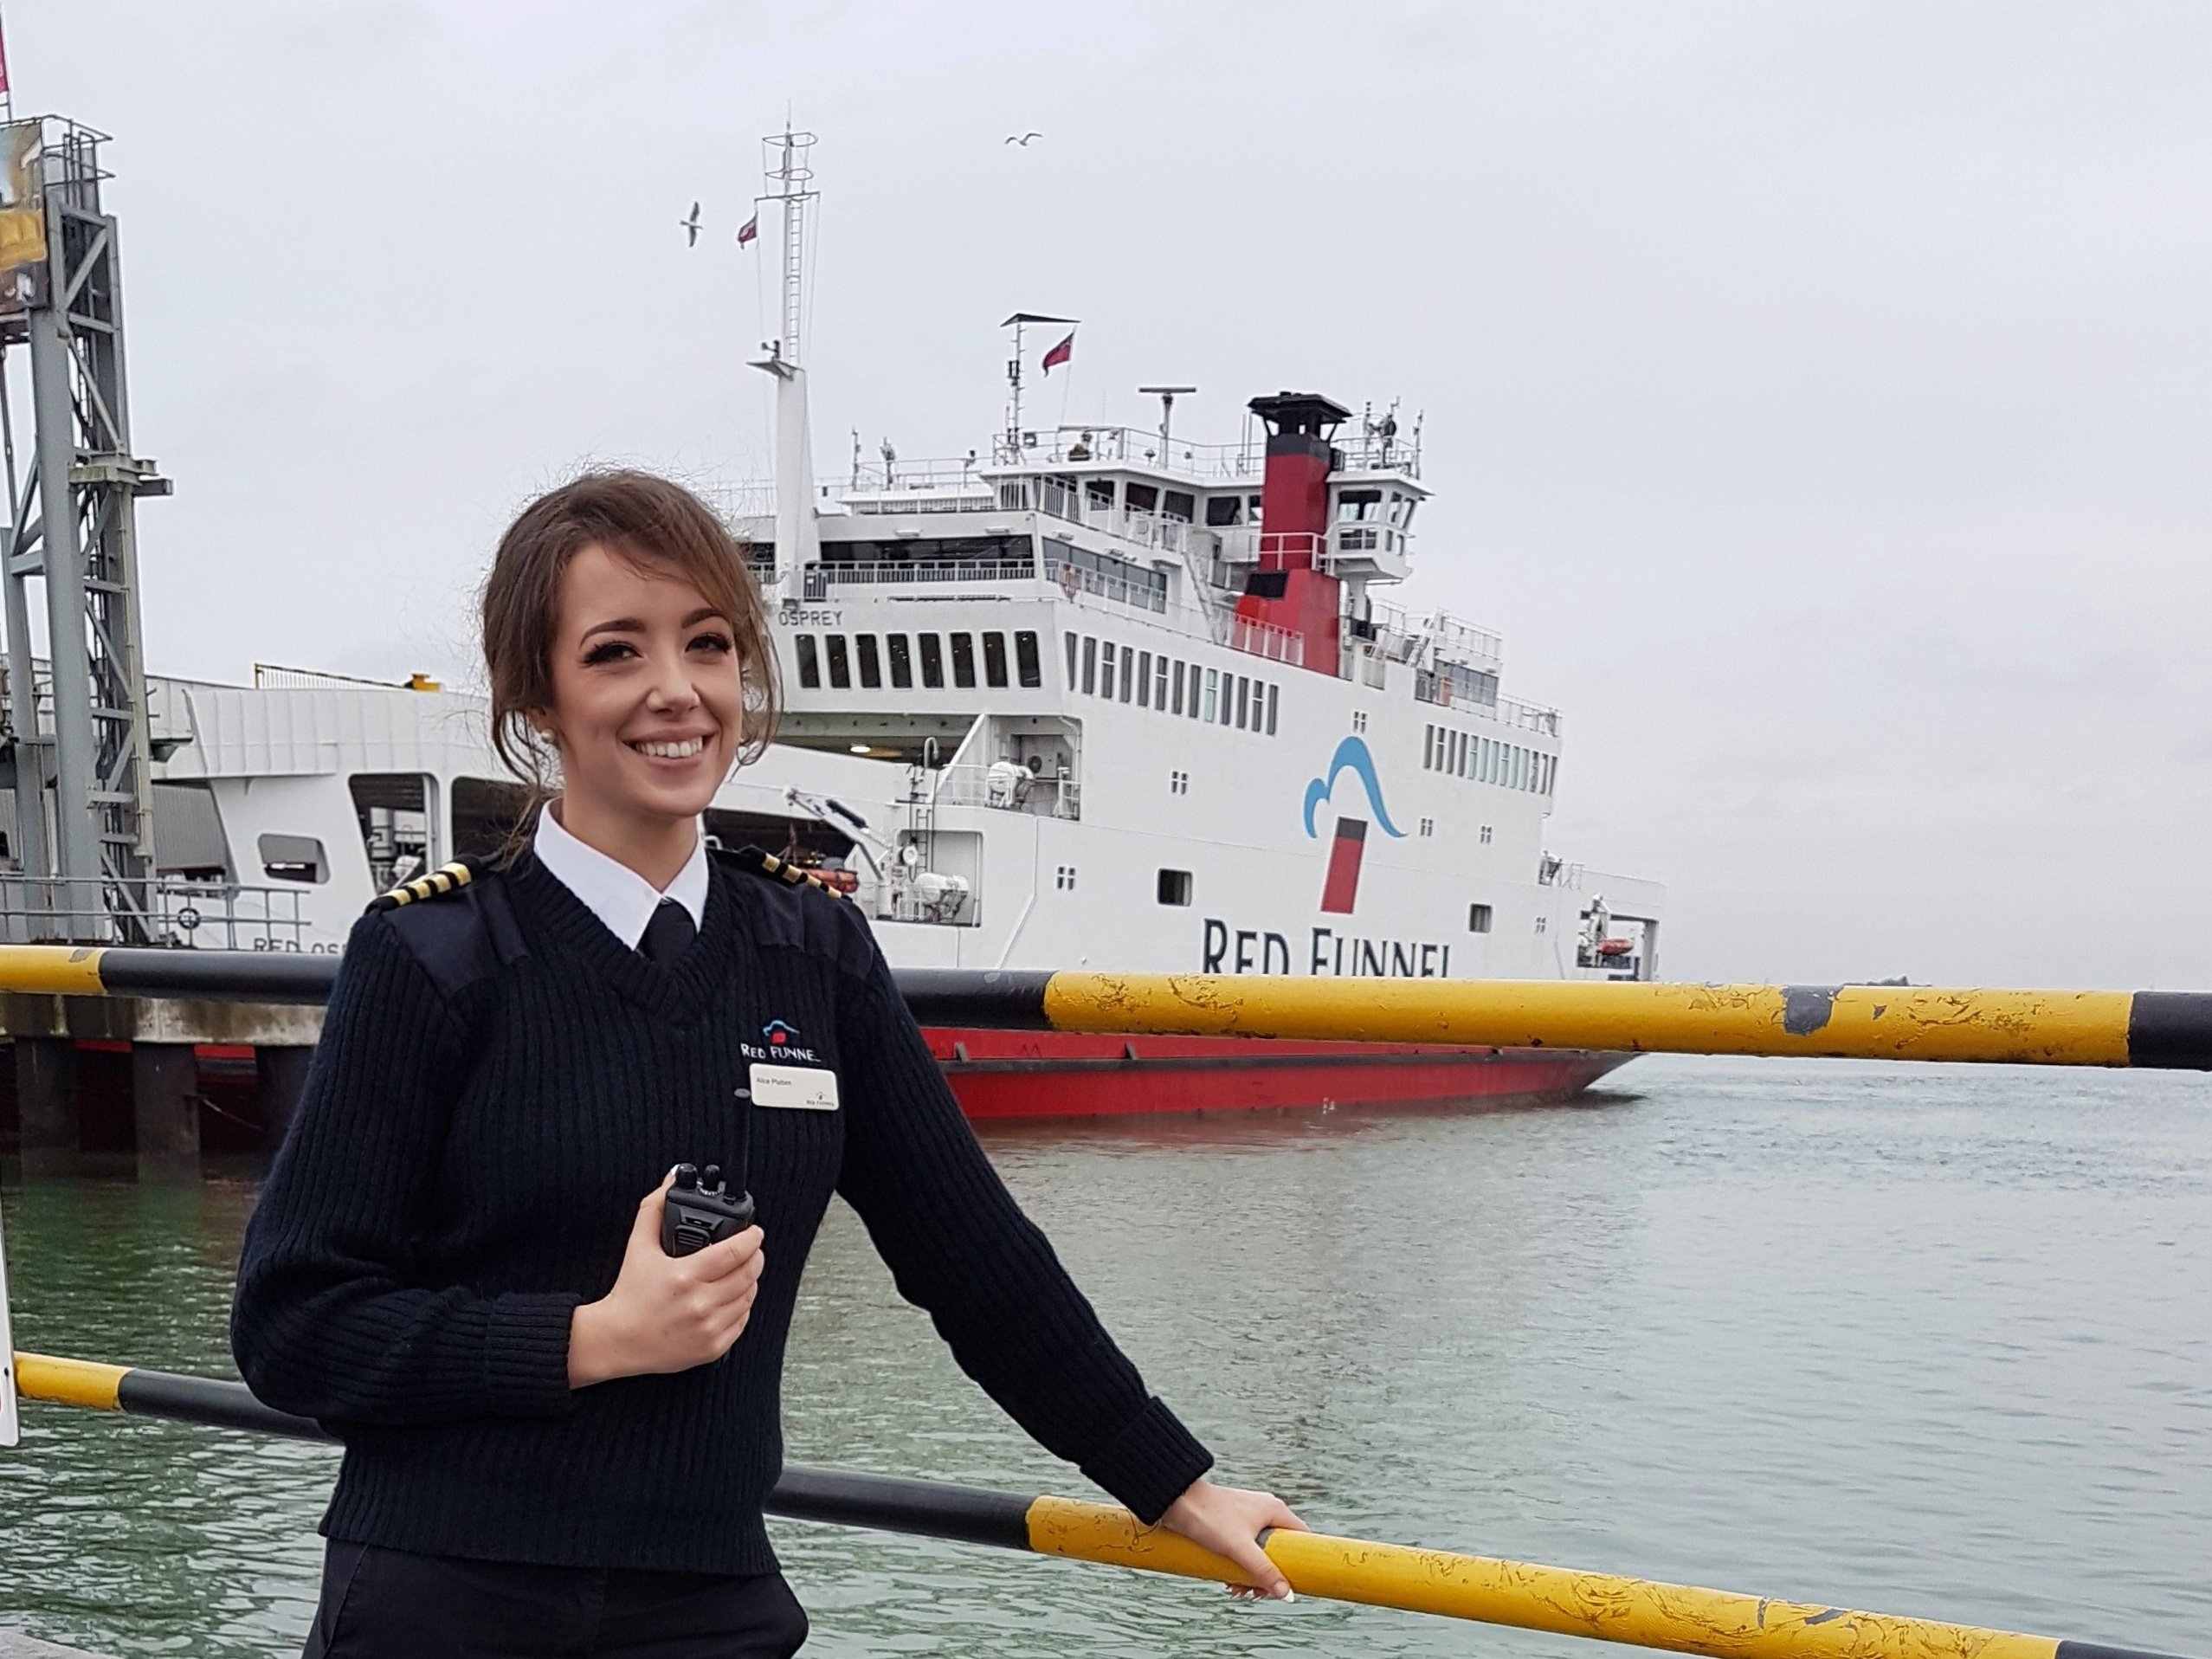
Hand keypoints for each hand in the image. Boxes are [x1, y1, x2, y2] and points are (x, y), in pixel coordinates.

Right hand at [568, 1172, 764, 1387]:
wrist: (617, 1340)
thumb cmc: (629, 1294)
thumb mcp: (638, 1246)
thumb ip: (655, 1208)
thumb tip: (671, 1180)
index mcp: (684, 1277)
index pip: (735, 1252)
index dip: (751, 1238)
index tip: (755, 1232)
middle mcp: (699, 1304)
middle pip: (748, 1273)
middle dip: (755, 1256)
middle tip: (751, 1249)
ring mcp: (708, 1328)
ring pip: (748, 1296)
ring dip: (750, 1280)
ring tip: (741, 1270)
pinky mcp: (712, 1347)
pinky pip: (742, 1320)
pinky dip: (742, 1305)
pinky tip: (731, 1296)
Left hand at [1159, 1477, 1306, 1599]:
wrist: (1176, 1500)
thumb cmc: (1209, 1517)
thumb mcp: (1240, 1548)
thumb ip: (1264, 1571)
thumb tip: (1286, 1595)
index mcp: (1275, 1510)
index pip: (1302, 1538)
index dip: (1301, 1563)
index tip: (1291, 1583)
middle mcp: (1265, 1511)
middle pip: (1279, 1551)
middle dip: (1269, 1575)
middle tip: (1255, 1592)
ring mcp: (1248, 1517)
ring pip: (1260, 1553)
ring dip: (1252, 1574)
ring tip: (1236, 1589)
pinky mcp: (1232, 1524)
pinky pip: (1244, 1550)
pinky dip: (1240, 1566)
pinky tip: (1228, 1580)